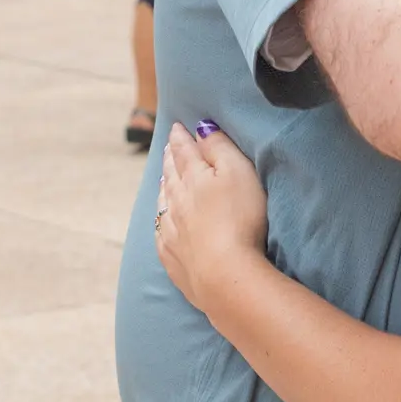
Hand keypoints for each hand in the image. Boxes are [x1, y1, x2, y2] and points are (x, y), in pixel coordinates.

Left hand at [155, 123, 268, 313]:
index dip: (181, 137)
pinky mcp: (173, 257)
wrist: (224, 274)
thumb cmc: (240, 219)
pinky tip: (162, 220)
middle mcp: (177, 201)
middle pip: (171, 174)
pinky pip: (161, 232)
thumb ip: (218, 147)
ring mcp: (172, 230)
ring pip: (164, 202)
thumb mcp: (237, 173)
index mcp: (194, 178)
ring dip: (164, 186)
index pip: (184, 151)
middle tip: (168, 146)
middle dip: (170, 158)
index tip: (176, 127)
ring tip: (164, 177)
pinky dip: (161, 220)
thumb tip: (199, 127)